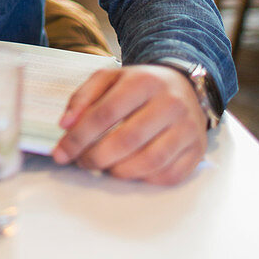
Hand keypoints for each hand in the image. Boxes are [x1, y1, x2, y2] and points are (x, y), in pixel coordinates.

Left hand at [52, 64, 207, 184]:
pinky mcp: (197, 150)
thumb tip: (66, 125)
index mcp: (144, 81)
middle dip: (96, 158)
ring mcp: (187, 128)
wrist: (184, 86)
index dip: (79, 137)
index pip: (105, 114)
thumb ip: (83, 97)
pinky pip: (168, 176)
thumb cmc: (140, 85)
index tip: (61, 153)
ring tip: (104, 167)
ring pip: (148, 162)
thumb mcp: (109, 78)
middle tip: (82, 162)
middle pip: (126, 140)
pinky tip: (130, 170)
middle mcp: (170, 104)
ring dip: (118, 172)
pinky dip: (143, 180)